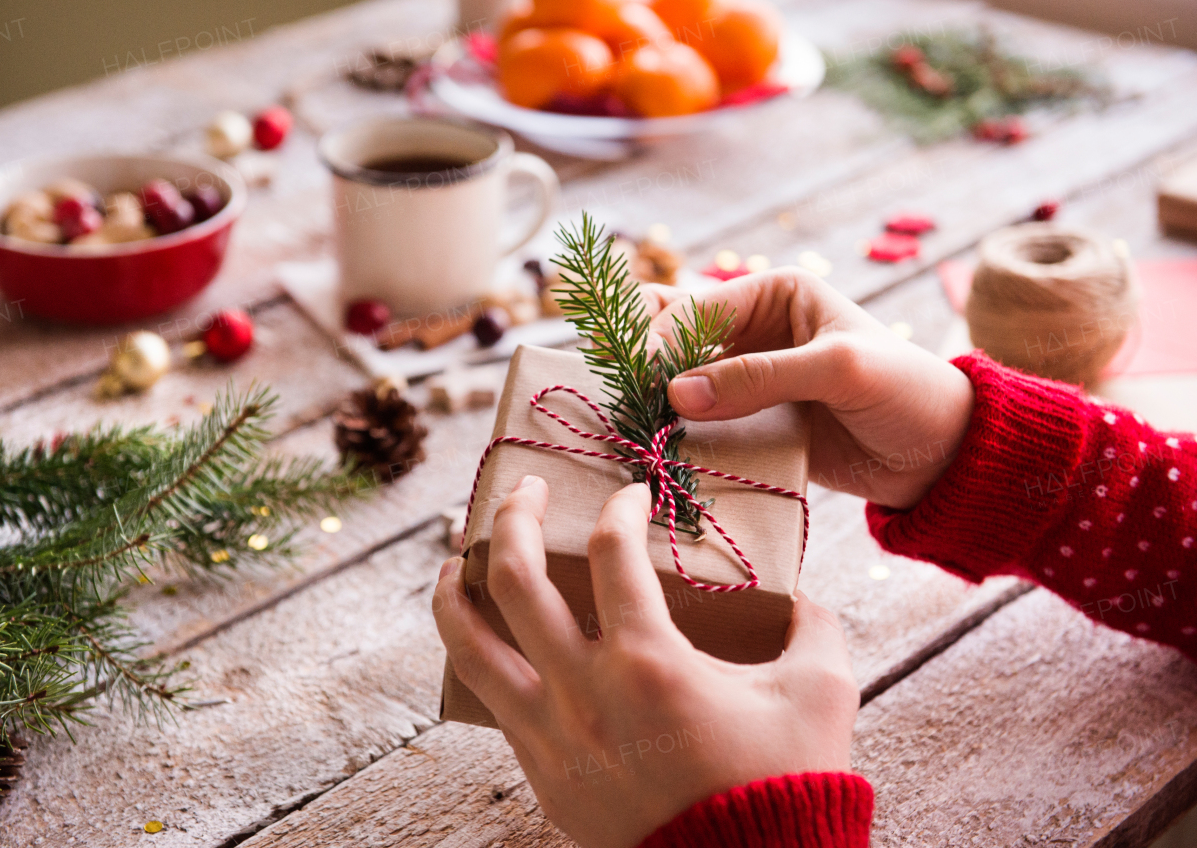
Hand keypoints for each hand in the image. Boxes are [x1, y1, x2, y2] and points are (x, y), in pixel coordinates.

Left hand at [433, 477, 858, 847]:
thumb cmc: (785, 785)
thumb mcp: (821, 692)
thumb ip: (813, 626)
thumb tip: (800, 595)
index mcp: (649, 662)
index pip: (613, 552)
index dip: (621, 508)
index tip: (632, 496)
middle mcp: (583, 691)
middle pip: (516, 577)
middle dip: (513, 517)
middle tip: (527, 491)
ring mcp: (551, 733)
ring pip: (469, 643)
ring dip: (456, 589)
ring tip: (456, 558)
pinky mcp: (541, 770)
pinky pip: (488, 698)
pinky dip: (475, 655)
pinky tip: (484, 638)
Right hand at [646, 268, 974, 508]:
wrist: (943, 457)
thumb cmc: (906, 392)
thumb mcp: (839, 371)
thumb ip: (760, 378)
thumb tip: (677, 394)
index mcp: (776, 294)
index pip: (699, 309)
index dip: (664, 342)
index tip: (645, 381)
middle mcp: (754, 331)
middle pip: (677, 341)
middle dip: (647, 367)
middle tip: (619, 397)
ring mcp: (748, 380)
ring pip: (681, 385)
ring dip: (654, 403)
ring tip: (625, 425)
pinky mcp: (750, 423)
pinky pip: (700, 424)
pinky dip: (675, 434)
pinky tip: (650, 448)